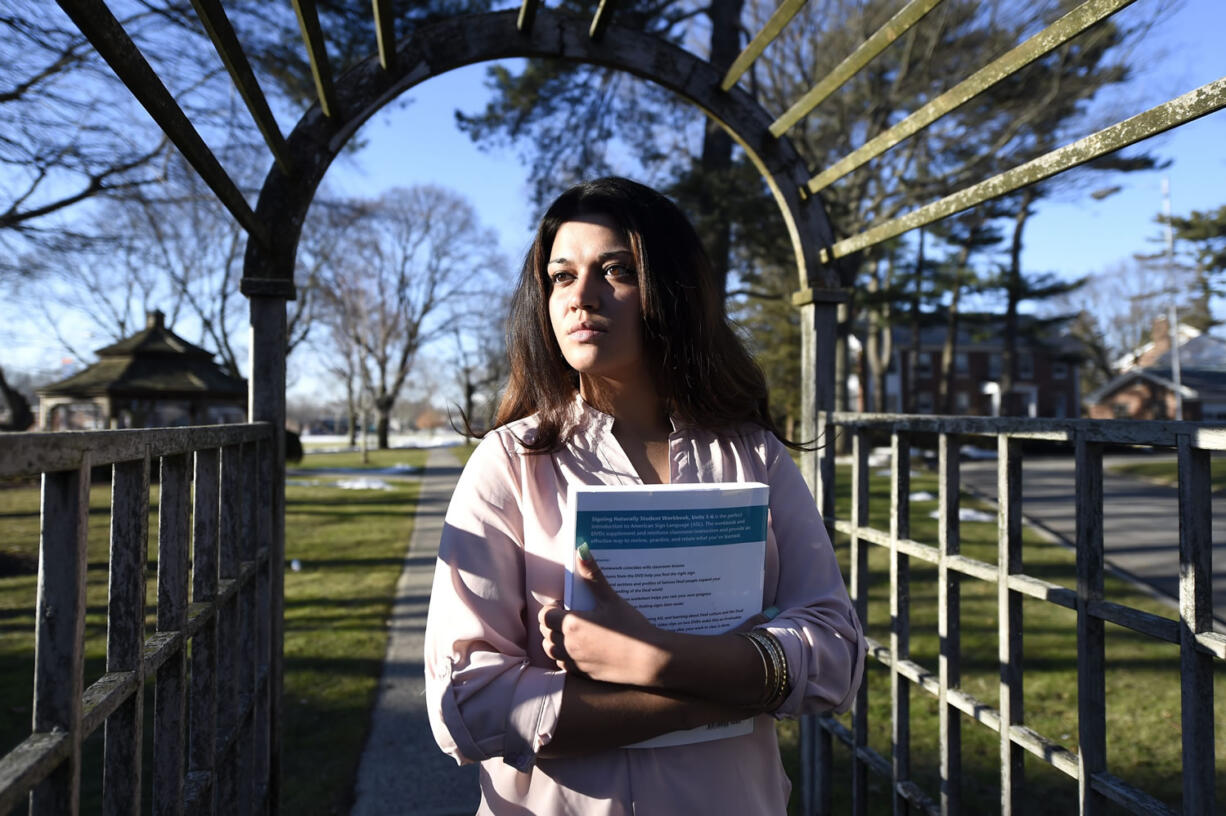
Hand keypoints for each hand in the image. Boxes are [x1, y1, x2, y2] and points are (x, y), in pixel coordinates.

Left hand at [538, 547, 670, 687]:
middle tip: (567, 616)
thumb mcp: (611, 599)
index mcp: (572, 624)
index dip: (551, 609)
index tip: (563, 605)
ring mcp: (575, 662)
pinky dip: (565, 657)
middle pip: (545, 633)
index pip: (544, 616)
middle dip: (551, 624)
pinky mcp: (584, 674)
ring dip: (555, 641)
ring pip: (551, 651)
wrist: (649, 659)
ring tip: (571, 633)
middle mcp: (568, 645)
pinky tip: (581, 649)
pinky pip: (564, 666)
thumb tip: (581, 549)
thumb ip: (593, 576)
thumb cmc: (631, 627)